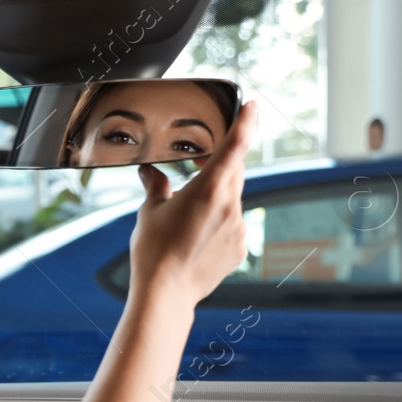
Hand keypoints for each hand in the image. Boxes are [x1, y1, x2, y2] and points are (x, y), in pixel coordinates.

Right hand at [128, 100, 257, 308]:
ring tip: (187, 218)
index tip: (252, 107)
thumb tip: (150, 171)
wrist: (166, 294)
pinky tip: (196, 238)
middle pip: (234, 171)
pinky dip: (218, 222)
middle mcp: (230, 205)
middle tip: (196, 164)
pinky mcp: (240, 246)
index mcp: (208, 189)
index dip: (246, 123)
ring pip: (232, 198)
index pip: (235, 146)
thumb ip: (156, 186)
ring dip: (215, 197)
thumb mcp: (149, 212)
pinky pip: (233, 223)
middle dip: (219, 164)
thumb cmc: (154, 252)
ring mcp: (239, 227)